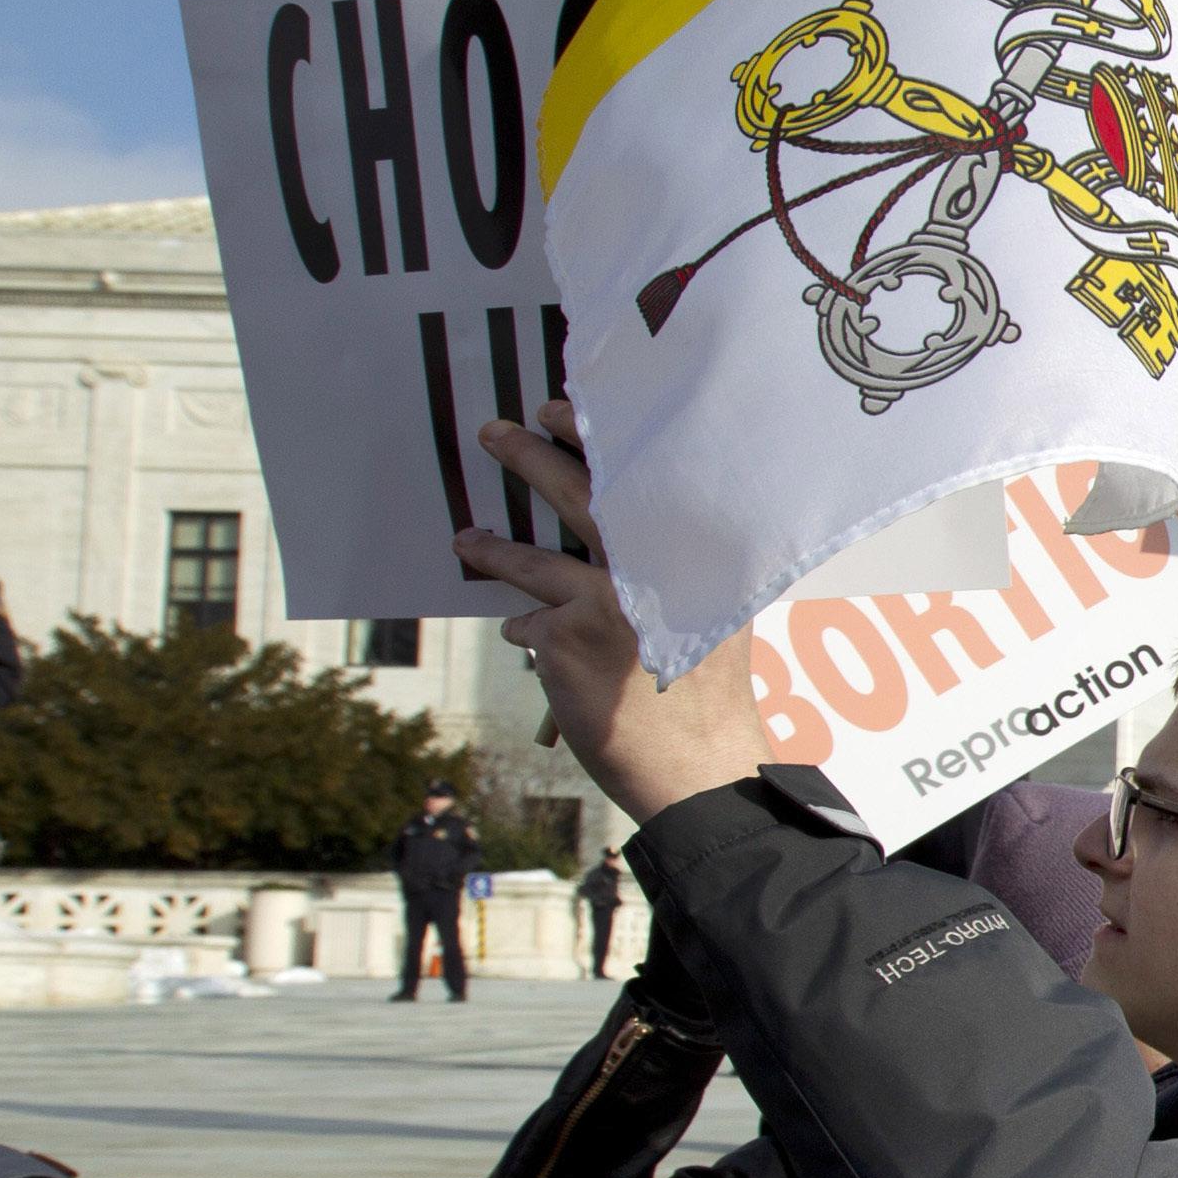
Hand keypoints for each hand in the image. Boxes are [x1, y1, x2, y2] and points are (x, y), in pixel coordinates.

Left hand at [455, 402, 765, 820]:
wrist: (701, 767)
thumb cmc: (707, 701)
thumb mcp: (711, 625)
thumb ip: (671, 583)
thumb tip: (605, 556)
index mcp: (693, 558)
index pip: (644, 480)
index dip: (599, 439)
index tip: (563, 410)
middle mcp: (651, 567)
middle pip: (583, 494)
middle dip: (534, 456)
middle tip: (500, 431)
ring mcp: (607, 597)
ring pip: (532, 558)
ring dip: (493, 547)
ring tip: (466, 537)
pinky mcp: (566, 635)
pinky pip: (529, 624)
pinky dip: (530, 634)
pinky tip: (534, 646)